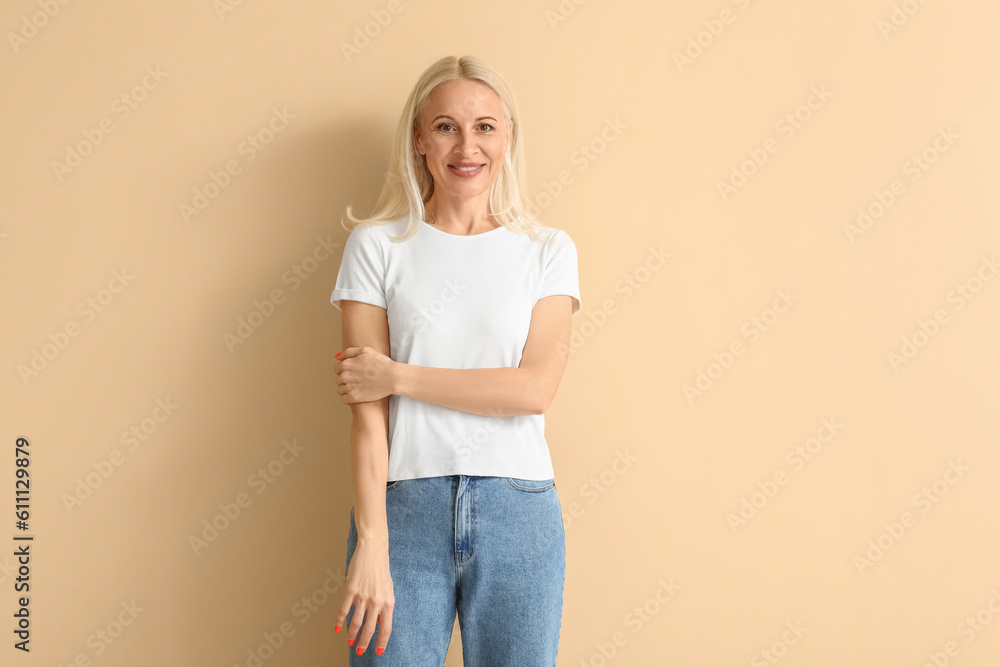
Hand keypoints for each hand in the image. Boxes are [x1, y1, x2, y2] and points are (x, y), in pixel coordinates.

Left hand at [335, 346, 395, 403]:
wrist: (392, 377)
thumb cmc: (381, 363)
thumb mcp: (365, 350)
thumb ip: (349, 352)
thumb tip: (337, 357)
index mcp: (346, 364)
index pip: (337, 369)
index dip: (345, 371)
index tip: (353, 373)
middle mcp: (345, 375)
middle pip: (338, 380)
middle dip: (345, 380)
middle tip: (357, 380)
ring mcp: (349, 387)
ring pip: (340, 390)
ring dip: (346, 390)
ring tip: (357, 388)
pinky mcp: (354, 397)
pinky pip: (344, 399)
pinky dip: (347, 398)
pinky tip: (355, 395)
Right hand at [336, 538, 393, 655]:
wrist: (373, 550)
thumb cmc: (381, 570)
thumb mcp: (388, 590)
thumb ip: (384, 607)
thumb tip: (379, 624)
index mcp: (389, 602)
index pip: (386, 628)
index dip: (381, 642)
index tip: (377, 651)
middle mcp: (376, 601)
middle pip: (370, 629)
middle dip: (364, 643)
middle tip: (359, 651)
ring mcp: (363, 596)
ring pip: (356, 622)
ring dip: (352, 635)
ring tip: (349, 642)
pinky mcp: (351, 590)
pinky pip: (344, 610)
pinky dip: (340, 621)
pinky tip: (337, 628)